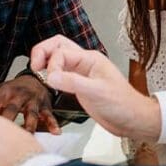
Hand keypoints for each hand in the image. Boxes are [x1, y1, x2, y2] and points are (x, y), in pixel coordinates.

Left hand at [0, 76, 59, 134]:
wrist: (35, 79)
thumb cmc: (14, 91)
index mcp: (3, 93)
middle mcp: (18, 95)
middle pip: (12, 110)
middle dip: (7, 122)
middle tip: (1, 136)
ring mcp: (33, 101)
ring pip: (31, 114)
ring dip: (29, 126)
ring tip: (27, 137)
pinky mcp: (45, 106)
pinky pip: (49, 116)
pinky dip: (52, 124)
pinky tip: (55, 132)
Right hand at [30, 35, 160, 140]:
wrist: (132, 120)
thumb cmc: (122, 104)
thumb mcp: (96, 92)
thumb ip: (73, 82)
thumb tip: (50, 76)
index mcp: (90, 59)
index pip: (62, 52)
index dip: (52, 64)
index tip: (50, 80)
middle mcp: (85, 63)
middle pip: (58, 46)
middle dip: (42, 52)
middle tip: (34, 66)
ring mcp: (81, 74)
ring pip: (58, 59)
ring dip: (46, 61)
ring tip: (37, 72)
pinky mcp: (79, 86)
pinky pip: (61, 74)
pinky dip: (51, 74)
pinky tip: (47, 83)